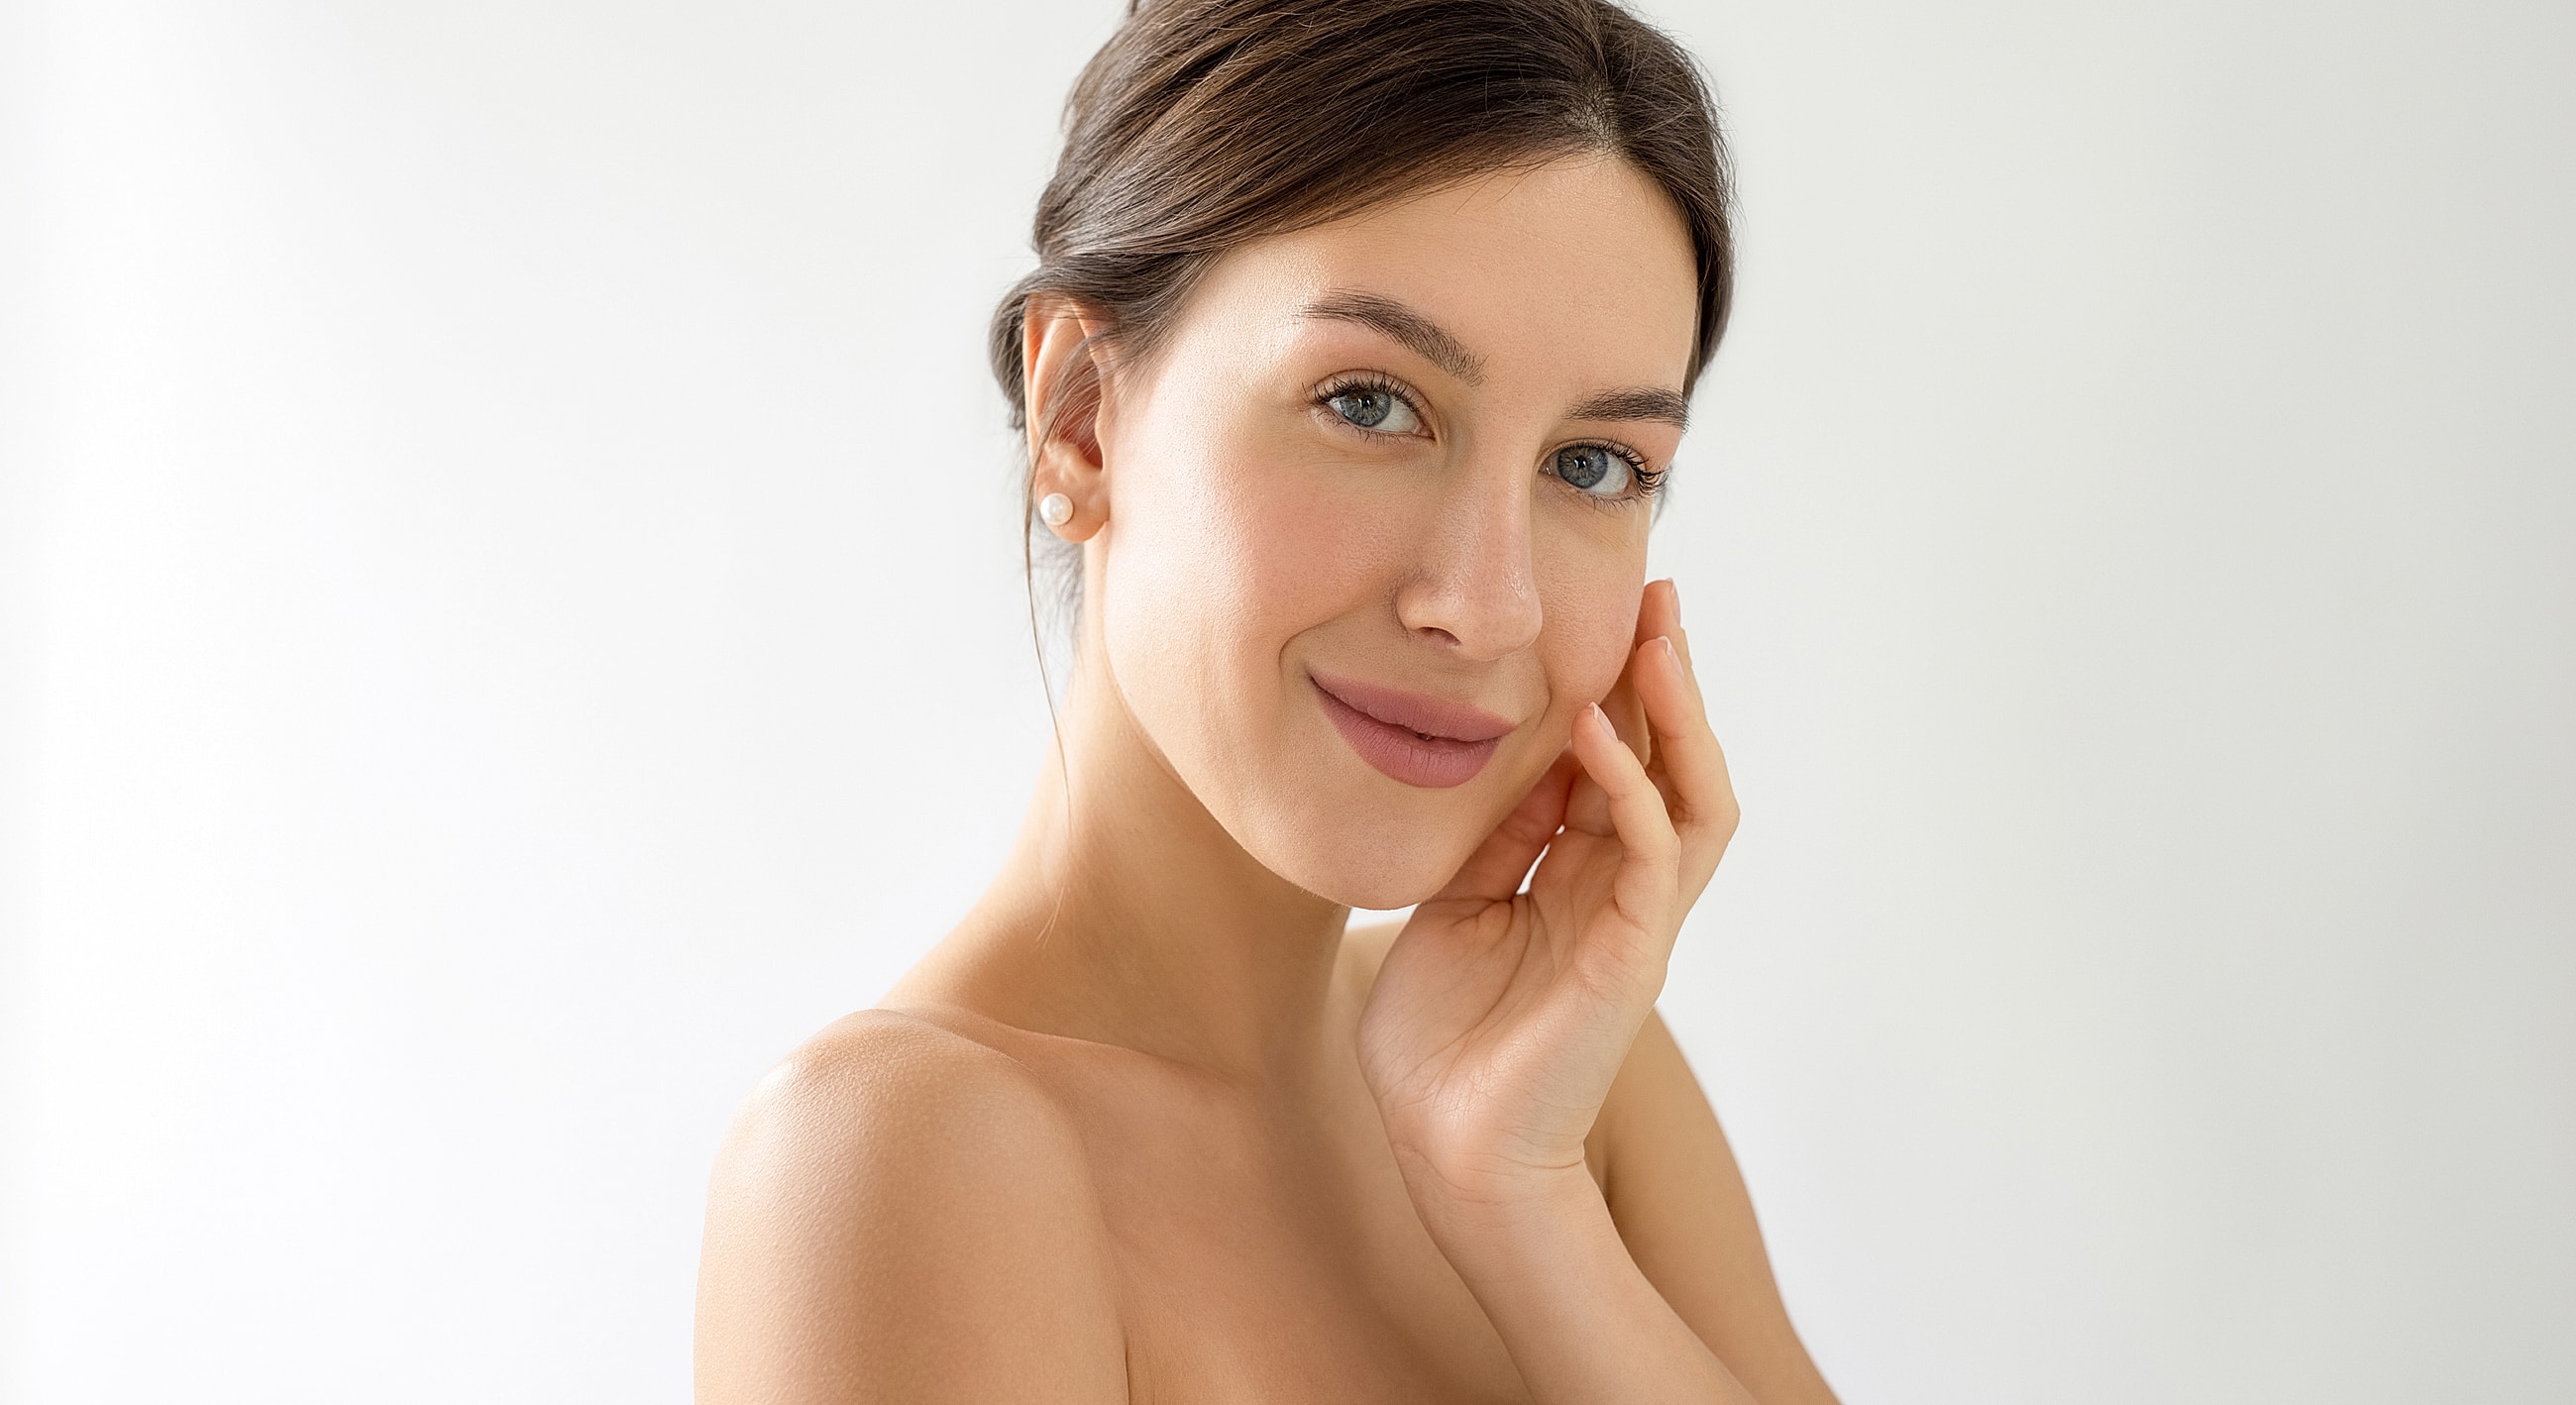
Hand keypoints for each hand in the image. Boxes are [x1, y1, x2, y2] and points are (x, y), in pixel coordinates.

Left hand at [1358, 579, 1738, 1219]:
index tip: (1603, 608)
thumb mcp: (1448, 906)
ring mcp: (1635, 920)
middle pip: (1670, 761)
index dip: (1614, 688)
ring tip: (1656, 638)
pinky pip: (1653, 853)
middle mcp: (1619, 889)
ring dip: (1679, 715)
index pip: (1616, 761)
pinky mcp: (1632, 955)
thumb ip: (1488, 837)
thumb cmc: (1440, 1043)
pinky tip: (1595, 733)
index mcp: (1576, 875)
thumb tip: (1502, 754)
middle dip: (1665, 675)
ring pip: (1692, 796)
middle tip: (1656, 589)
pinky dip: (1632, 787)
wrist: (1445, 1146)